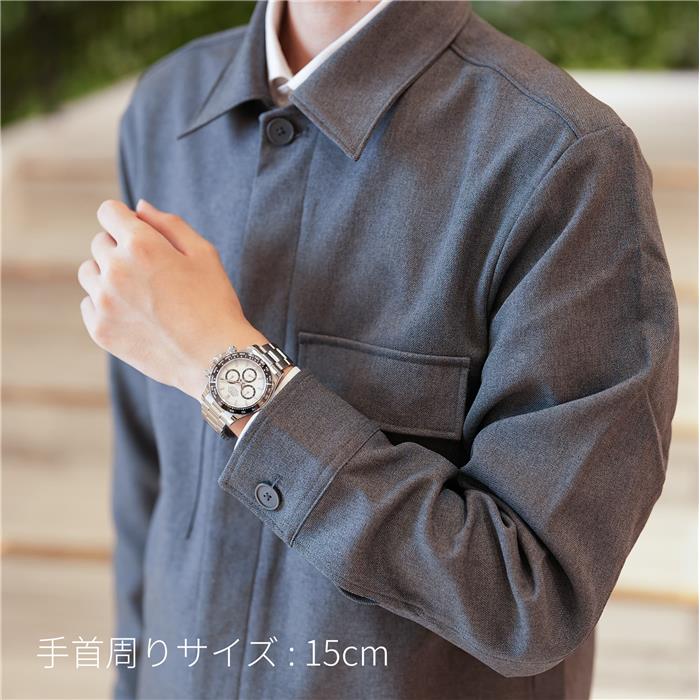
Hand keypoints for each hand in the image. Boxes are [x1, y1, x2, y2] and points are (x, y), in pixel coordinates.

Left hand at [78, 198, 268, 399]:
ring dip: (108, 275)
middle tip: (153, 273)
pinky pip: (89, 303)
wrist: (214, 358)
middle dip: (121, 249)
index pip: (108, 212)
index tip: (139, 233)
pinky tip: (136, 315)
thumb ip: (169, 224)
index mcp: (141, 245)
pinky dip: (106, 304)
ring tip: (141, 294)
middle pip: (100, 243)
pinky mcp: (100, 329)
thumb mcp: (204, 254)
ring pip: (89, 272)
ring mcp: (103, 301)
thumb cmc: (215, 302)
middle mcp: (115, 269)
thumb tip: (137, 207)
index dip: (125, 219)